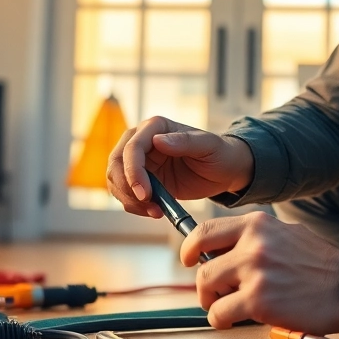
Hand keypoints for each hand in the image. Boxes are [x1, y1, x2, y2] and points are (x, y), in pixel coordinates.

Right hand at [106, 116, 254, 216]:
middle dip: (126, 187)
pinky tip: (154, 211)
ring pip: (115, 179)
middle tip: (147, 205)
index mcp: (155, 127)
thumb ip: (185, 141)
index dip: (133, 172)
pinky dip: (134, 205)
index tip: (145, 194)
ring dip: (129, 199)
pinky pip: (125, 192)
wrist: (222, 170)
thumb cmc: (218, 153)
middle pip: (115, 163)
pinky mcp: (140, 178)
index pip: (132, 147)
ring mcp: (139, 160)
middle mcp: (142, 140)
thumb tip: (157, 140)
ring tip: (155, 211)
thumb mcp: (208, 146)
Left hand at [182, 211, 338, 334]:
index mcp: (258, 224)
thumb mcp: (287, 234)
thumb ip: (256, 238)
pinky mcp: (258, 300)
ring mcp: (255, 271)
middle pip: (202, 265)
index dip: (189, 248)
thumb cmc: (322, 266)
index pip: (205, 231)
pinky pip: (220, 313)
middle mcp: (253, 243)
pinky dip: (222, 320)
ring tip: (228, 308)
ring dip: (212, 302)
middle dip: (204, 284)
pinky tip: (235, 320)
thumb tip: (228, 250)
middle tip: (213, 293)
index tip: (188, 259)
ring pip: (207, 288)